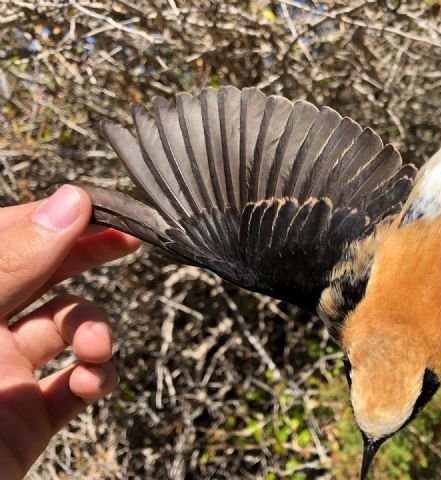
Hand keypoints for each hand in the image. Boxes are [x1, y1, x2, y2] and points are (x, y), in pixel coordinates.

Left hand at [0, 186, 139, 478]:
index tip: (101, 206)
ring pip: (68, 329)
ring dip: (96, 330)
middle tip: (131, 240)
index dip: (55, 218)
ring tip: (97, 347)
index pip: (8, 236)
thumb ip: (14, 261)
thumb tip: (71, 202)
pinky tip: (95, 380)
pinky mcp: (29, 416)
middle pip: (43, 274)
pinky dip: (98, 377)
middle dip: (88, 256)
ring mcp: (4, 373)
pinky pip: (76, 384)